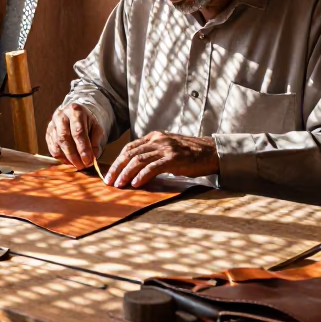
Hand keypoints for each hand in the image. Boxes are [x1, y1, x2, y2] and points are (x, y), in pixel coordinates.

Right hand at [46, 103, 104, 169]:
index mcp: (76, 111)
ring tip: (77, 164)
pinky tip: (68, 160)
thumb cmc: (87, 122)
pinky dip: (60, 156)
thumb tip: (92, 158)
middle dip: (73, 155)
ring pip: (56, 144)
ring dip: (66, 157)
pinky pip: (51, 147)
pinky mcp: (47, 132)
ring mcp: (52, 124)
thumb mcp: (96, 128)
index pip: (78, 132)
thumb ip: (95, 142)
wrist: (75, 113)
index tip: (88, 161)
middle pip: (64, 138)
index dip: (83, 148)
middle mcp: (61, 116)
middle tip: (81, 166)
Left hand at [104, 132, 218, 187]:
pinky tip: (135, 183)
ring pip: (139, 160)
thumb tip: (136, 169)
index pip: (130, 147)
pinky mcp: (174, 158)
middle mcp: (158, 140)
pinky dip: (142, 175)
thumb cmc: (190, 154)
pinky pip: (153, 167)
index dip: (118, 160)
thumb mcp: (168, 149)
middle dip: (117, 168)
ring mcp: (166, 148)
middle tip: (109, 180)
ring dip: (126, 173)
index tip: (111, 173)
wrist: (211, 152)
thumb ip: (153, 154)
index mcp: (154, 137)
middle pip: (130, 153)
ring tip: (119, 184)